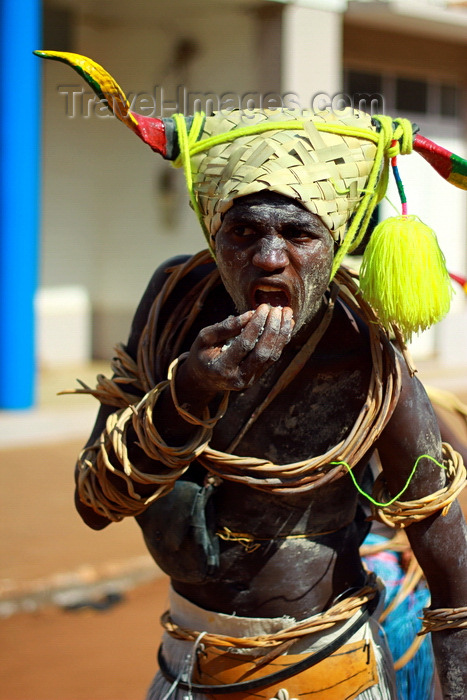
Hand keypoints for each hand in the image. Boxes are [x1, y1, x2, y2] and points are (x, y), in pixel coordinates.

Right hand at [180, 304, 294, 396]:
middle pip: (262, 353)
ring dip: (282, 333)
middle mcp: (239, 377)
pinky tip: (287, 324)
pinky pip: (273, 357)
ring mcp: (251, 379)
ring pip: (272, 356)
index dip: (255, 325)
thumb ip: (225, 327)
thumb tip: (250, 314)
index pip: (244, 345)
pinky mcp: (258, 376)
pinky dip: (281, 340)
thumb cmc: (202, 353)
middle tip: (278, 309)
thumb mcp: (204, 338)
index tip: (262, 308)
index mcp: (222, 368)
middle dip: (272, 329)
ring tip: (287, 313)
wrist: (203, 379)